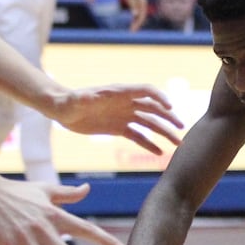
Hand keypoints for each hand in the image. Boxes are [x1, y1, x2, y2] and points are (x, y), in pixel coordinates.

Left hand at [52, 83, 182, 153]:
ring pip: (149, 124)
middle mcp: (126, 103)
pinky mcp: (119, 128)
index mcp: (120, 92)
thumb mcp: (75, 100)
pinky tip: (160, 153)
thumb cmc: (67, 102)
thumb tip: (88, 96)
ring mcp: (124, 116)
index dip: (159, 97)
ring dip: (164, 132)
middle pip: (153, 108)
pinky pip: (138, 136)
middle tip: (181, 128)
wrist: (62, 110)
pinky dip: (149, 144)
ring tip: (178, 143)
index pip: (145, 91)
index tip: (169, 107)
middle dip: (168, 117)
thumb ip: (83, 99)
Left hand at [122, 0, 148, 31]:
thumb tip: (135, 15)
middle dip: (137, 25)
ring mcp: (141, 4)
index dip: (138, 23)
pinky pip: (138, 13)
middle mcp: (143, 4)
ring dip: (136, 23)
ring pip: (140, 16)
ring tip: (132, 29)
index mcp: (143, 3)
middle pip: (142, 17)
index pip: (142, 16)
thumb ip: (133, 6)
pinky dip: (135, 19)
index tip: (133, 29)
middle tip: (132, 32)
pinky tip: (132, 22)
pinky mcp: (138, 4)